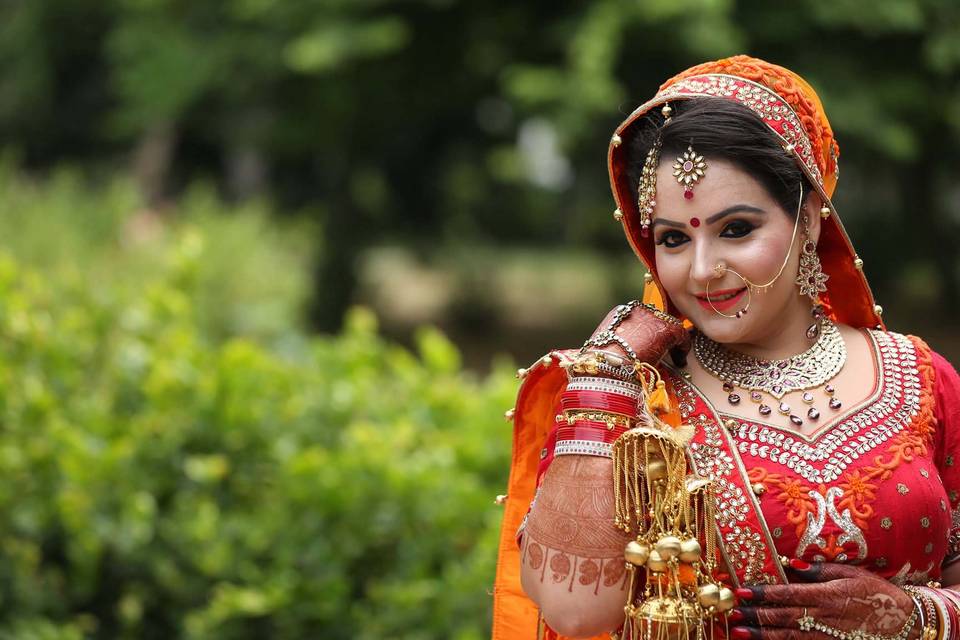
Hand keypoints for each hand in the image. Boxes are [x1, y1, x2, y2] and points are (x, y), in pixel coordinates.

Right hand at [585, 302, 689, 365]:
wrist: (609, 366)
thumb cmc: (601, 363)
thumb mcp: (604, 347)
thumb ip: (616, 344)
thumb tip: (622, 353)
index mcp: (619, 313)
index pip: (640, 318)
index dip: (647, 332)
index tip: (649, 345)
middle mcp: (637, 310)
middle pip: (655, 319)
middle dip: (660, 335)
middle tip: (663, 351)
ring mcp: (653, 317)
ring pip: (670, 326)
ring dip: (672, 342)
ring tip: (674, 357)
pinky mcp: (668, 328)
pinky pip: (682, 336)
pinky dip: (683, 349)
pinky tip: (680, 361)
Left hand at [729, 561, 918, 639]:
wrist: (906, 624)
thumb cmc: (877, 594)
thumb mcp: (852, 574)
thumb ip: (821, 570)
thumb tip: (793, 563)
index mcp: (827, 596)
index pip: (787, 594)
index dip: (762, 594)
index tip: (742, 591)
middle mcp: (824, 618)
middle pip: (782, 618)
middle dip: (754, 616)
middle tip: (732, 615)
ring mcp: (827, 637)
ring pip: (788, 637)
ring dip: (762, 635)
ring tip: (740, 632)